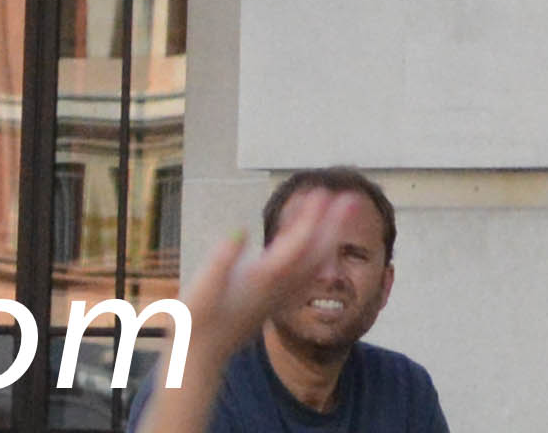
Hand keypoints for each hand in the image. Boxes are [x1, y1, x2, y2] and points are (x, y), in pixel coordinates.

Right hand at [154, 186, 360, 415]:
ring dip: (327, 235)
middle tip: (349, 197)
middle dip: (332, 223)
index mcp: (264, 279)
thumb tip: (239, 232)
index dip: (311, 217)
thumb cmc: (198, 320)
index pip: (297, 243)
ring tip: (334, 211)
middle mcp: (279, 287)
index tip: (322, 192)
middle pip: (315, 252)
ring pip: (313, 262)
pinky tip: (314, 242)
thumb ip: (221, 260)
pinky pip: (303, 272)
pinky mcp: (274, 299)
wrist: (203, 355)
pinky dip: (314, 251)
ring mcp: (279, 295)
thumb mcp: (202, 288)